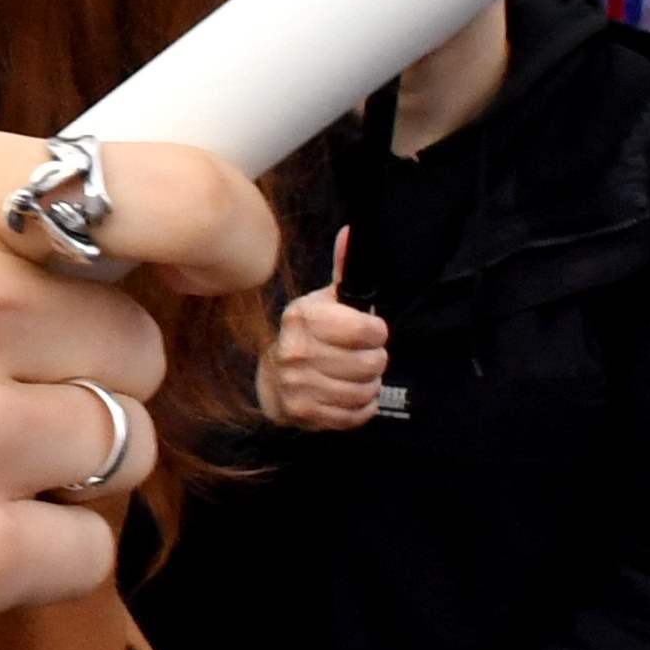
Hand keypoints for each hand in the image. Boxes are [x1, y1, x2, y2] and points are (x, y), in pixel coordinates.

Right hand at [257, 233, 390, 430]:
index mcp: (304, 317)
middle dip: (374, 362)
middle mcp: (296, 350)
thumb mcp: (323, 302)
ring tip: (354, 378)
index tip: (368, 333)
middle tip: (361, 358)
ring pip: (366, 391)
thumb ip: (344, 272)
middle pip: (371, 364)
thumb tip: (352, 233)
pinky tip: (347, 397)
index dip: (377, 333)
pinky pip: (355, 416)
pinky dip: (360, 408)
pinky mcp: (304, 413)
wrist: (272, 381)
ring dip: (368, 386)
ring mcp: (298, 384)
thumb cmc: (308, 337)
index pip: (368, 330)